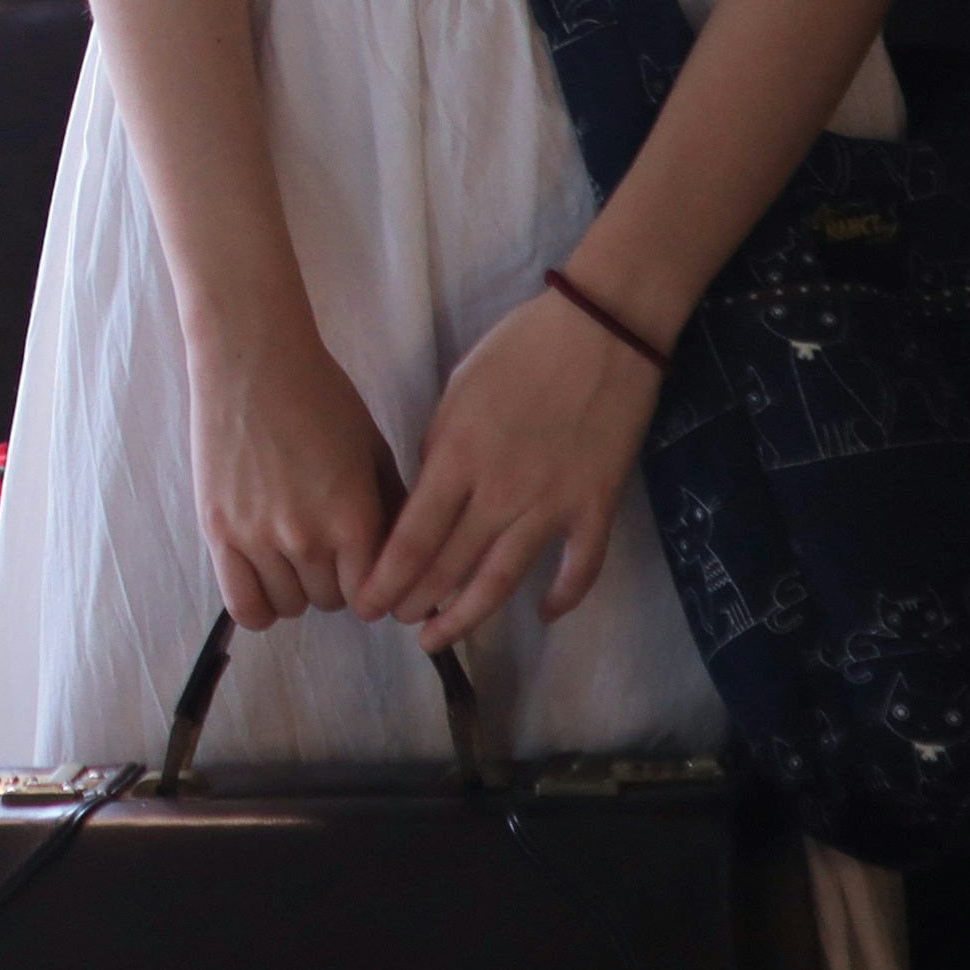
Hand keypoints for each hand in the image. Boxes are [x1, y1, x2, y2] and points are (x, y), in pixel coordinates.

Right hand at [187, 301, 403, 630]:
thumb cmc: (321, 396)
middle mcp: (308, 537)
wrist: (253, 361)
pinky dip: (260, 605)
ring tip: (293, 556)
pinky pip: (244, 606)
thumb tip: (407, 557)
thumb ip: (392, 509)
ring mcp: (259, 538)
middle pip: (330, 601)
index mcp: (354, 517)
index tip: (363, 573)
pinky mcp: (220, 533)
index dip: (371, 586)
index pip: (371, 594)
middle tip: (327, 551)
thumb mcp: (373, 450)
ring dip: (296, 588)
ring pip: (289, 605)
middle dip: (334, 582)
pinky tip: (266, 579)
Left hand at [359, 287, 662, 646]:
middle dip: (416, 603)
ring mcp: (551, 505)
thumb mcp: (458, 390)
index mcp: (457, 459)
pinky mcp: (596, 507)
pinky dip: (564, 597)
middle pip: (449, 568)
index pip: (411, 540)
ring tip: (441, 638)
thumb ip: (440, 447)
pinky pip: (580, 567)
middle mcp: (499, 494)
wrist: (602, 330)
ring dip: (468, 617)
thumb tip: (428, 494)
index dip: (385, 581)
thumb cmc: (521, 348)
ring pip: (503, 581)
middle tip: (397, 622)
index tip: (367, 605)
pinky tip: (545, 616)